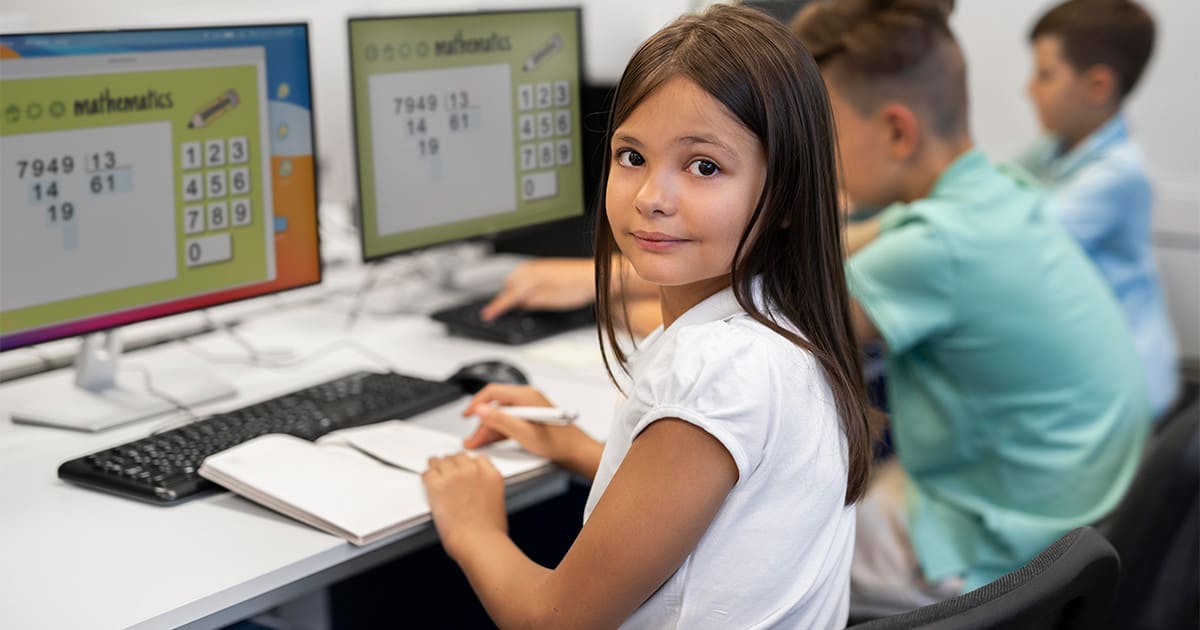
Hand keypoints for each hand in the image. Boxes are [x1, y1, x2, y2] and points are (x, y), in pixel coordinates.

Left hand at [422, 452, 506, 557]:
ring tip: (433, 469)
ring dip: (437, 466)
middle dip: (452, 463)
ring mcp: (454, 476)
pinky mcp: (437, 485)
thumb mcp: (498, 503)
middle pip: (458, 457)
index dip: (468, 463)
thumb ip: (487, 490)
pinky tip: (426, 480)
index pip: (478, 458)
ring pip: (441, 461)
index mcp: (490, 475)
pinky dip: (426, 477)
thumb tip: (478, 493)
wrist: (478, 541)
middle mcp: (473, 471)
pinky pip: (427, 473)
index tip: (464, 467)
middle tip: (446, 469)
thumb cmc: (489, 532)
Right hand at [462, 384, 587, 462]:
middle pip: (496, 407)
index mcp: (526, 396)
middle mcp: (527, 399)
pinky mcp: (530, 419)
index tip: (466, 414)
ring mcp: (529, 409)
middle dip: (482, 424)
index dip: (476, 403)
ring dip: (489, 430)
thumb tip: (482, 410)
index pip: (493, 392)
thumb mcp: (524, 433)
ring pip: (501, 416)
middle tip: (473, 440)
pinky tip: (491, 442)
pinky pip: (509, 422)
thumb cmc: (558, 443)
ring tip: (479, 444)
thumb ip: (501, 420)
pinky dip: (499, 432)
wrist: (576, 452)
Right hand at [481, 258, 595, 319]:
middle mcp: (530, 269)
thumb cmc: (576, 287)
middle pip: (508, 287)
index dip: (496, 307)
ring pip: (515, 282)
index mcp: (529, 276)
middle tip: (507, 312)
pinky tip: (530, 293)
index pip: (508, 295)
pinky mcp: (540, 268)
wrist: (592, 276)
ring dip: (514, 293)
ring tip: (523, 305)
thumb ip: (529, 302)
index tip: (486, 315)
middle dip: (506, 299)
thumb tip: (516, 305)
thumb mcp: (550, 301)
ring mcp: (535, 266)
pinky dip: (522, 287)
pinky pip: (523, 278)